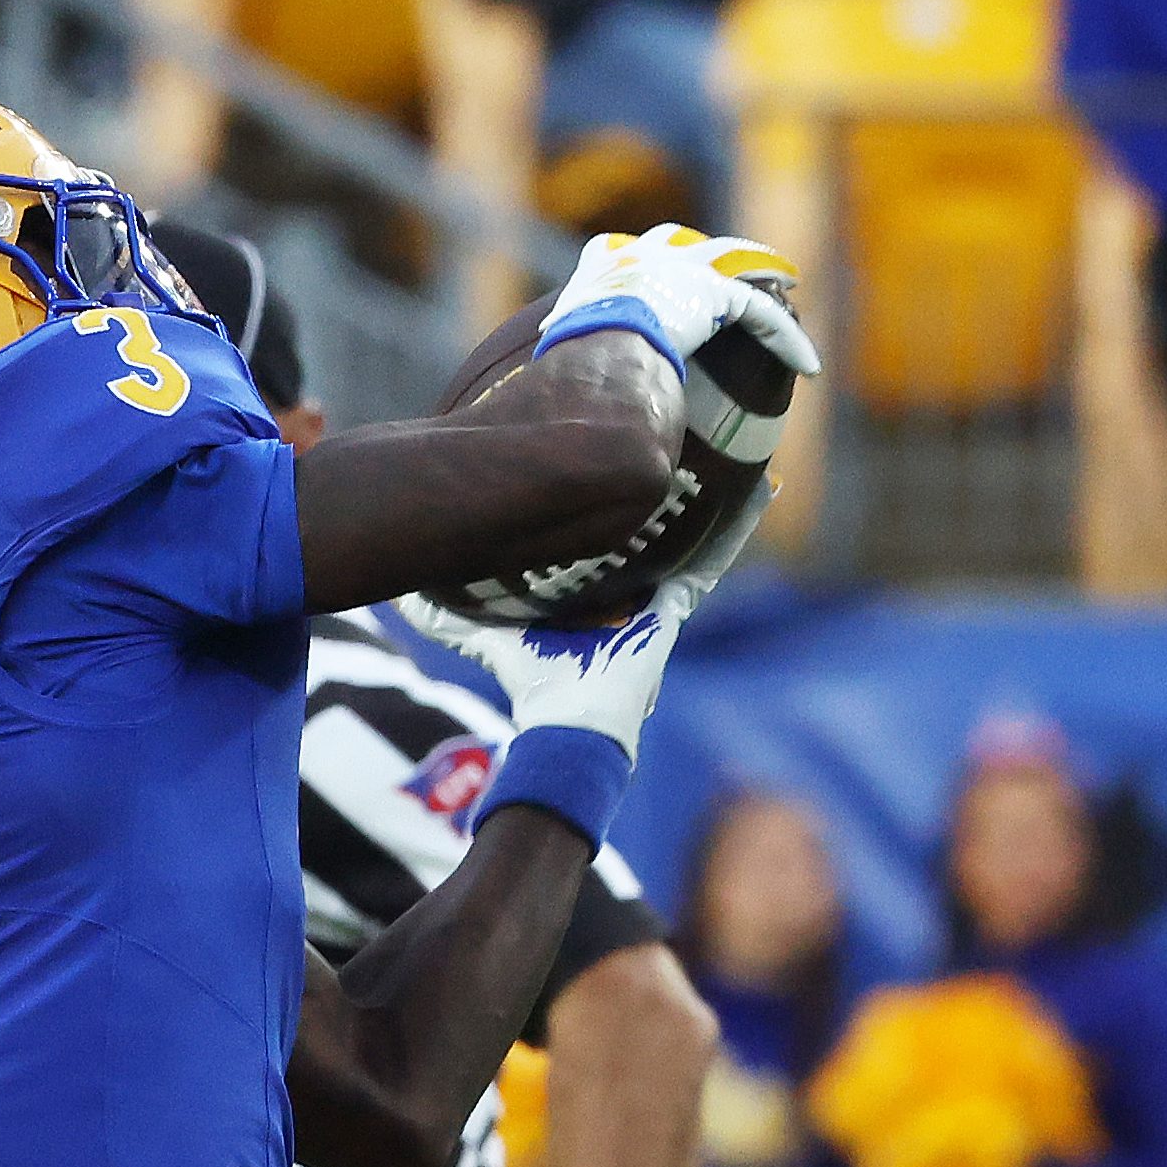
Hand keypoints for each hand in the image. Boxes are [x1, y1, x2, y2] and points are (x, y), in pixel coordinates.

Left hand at [397, 478, 771, 759]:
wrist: (567, 723)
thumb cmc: (532, 685)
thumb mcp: (488, 636)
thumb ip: (449, 617)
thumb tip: (406, 594)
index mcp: (598, 595)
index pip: (613, 540)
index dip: (613, 505)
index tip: (611, 465)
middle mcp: (634, 592)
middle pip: (656, 529)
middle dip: (669, 490)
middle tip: (678, 442)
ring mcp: (661, 599)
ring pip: (693, 535)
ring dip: (716, 497)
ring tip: (738, 453)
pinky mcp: (678, 608)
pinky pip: (713, 558)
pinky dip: (739, 525)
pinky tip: (760, 487)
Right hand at [542, 225, 820, 375]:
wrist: (594, 344)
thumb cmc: (565, 358)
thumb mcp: (548, 362)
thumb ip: (550, 373)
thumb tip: (524, 417)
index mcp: (597, 271)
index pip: (611, 251)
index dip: (629, 258)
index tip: (637, 265)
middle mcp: (641, 258)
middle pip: (678, 242)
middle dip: (700, 250)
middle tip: (719, 264)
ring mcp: (682, 269)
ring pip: (734, 262)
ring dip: (761, 268)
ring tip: (787, 278)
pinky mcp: (716, 294)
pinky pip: (762, 313)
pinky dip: (786, 339)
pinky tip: (809, 367)